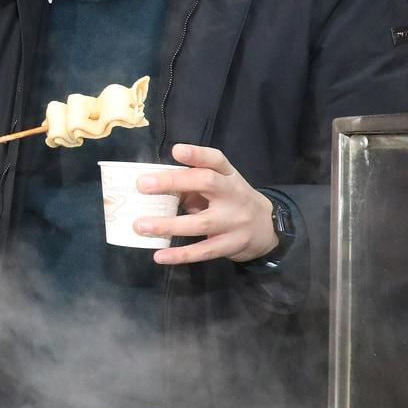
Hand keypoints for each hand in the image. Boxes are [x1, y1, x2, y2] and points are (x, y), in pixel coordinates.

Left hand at [134, 144, 279, 265]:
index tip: (176, 151)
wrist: (267, 228)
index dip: (197, 155)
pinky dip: (180, 255)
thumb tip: (152, 186)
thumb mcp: (219, 186)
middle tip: (143, 185)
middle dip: (174, 182)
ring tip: (140, 226)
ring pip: (200, 223)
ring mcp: (235, 221)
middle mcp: (234, 194)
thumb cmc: (230, 201)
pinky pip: (203, 251)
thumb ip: (191, 184)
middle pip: (207, 183)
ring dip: (167, 225)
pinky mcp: (231, 245)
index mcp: (228, 176)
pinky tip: (159, 256)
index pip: (216, 160)